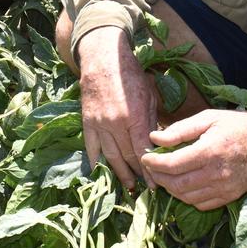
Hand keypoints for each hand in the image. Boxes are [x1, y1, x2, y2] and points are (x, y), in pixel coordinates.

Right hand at [76, 26, 158, 187]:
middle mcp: (114, 124)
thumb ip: (152, 121)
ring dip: (120, 173)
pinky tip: (100, 173)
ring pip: (109, 155)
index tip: (156, 183)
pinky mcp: (87, 122)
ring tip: (128, 186)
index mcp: (133, 116)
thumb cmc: (130, 74)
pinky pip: (91, 146)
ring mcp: (98, 124)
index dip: (150, 169)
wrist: (102, 58)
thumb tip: (158, 144)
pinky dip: (95, 161)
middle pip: (127, 156)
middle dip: (138, 174)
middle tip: (145, 189)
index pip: (143, 151)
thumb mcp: (148, 95)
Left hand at [140, 106, 246, 209]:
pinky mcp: (231, 196)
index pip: (171, 164)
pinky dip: (188, 197)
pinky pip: (201, 204)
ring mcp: (225, 188)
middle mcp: (217, 173)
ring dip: (171, 189)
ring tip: (166, 175)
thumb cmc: (239, 125)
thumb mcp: (209, 117)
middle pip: (176, 184)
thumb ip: (180, 129)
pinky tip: (184, 184)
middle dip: (159, 177)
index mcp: (210, 151)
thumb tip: (154, 138)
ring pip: (187, 197)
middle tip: (152, 168)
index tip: (145, 157)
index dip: (153, 163)